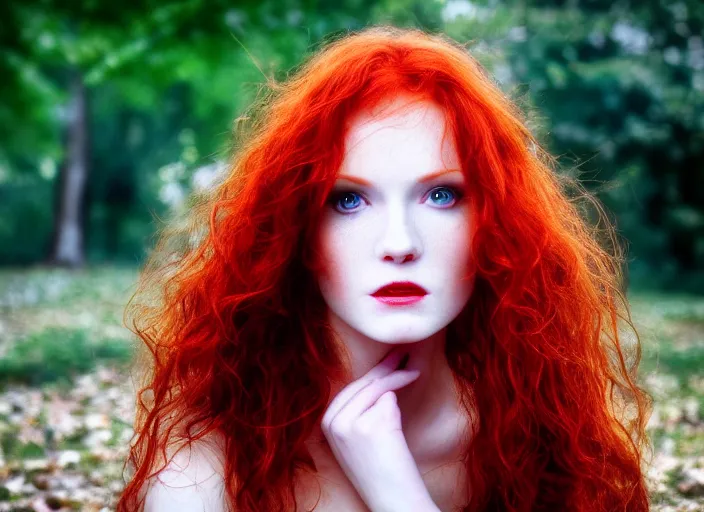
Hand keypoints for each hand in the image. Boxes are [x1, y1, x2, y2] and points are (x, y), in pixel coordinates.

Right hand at [321, 347, 437, 511]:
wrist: (393, 499)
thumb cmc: (382, 469)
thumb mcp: (358, 437)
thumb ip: (359, 410)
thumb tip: (380, 376)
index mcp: (325, 424)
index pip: (350, 388)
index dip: (373, 371)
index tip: (389, 357)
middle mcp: (331, 422)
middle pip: (362, 383)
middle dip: (387, 365)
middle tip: (405, 352)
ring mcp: (348, 423)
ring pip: (377, 387)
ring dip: (399, 377)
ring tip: (414, 372)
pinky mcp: (369, 425)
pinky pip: (389, 400)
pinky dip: (400, 403)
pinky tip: (400, 422)